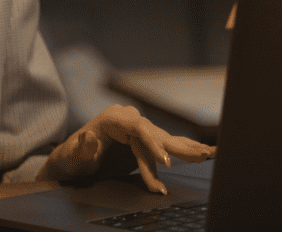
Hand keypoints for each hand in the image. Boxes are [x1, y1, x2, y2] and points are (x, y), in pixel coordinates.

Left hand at [37, 104, 214, 193]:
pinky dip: (181, 151)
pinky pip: (163, 146)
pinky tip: (200, 152)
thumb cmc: (72, 159)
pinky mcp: (141, 141)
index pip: (138, 128)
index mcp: (112, 119)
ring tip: (210, 153)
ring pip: (163, 140)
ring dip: (186, 150)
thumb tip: (90, 138)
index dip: (153, 145)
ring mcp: (135, 129)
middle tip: (202, 155)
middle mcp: (126, 119)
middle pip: (156, 133)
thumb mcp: (74, 157)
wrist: (71, 161)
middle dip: (178, 147)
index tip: (165, 163)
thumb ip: (83, 148)